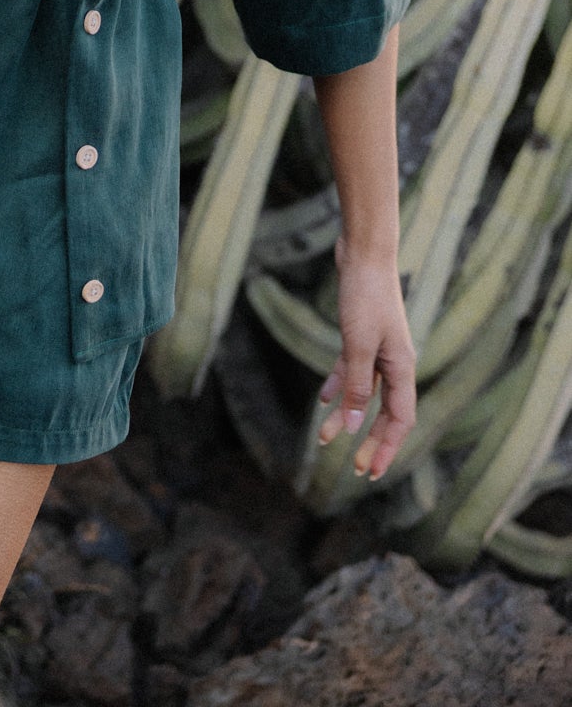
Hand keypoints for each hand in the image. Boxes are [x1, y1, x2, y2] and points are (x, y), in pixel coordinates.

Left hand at [316, 244, 415, 482]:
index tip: (371, 472)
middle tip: (354, 470)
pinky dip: (338, 386)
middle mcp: (394, 363)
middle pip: (384, 413)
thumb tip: (355, 427)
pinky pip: (350, 371)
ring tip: (325, 441)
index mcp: (402, 368)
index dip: (387, 448)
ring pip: (363, 394)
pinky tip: (323, 402)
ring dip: (347, 417)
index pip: (400, 420)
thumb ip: (358, 386)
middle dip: (370, 442)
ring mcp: (377, 350)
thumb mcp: (359, 345)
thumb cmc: (365, 297)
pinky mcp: (360, 336)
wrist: (363, 254)